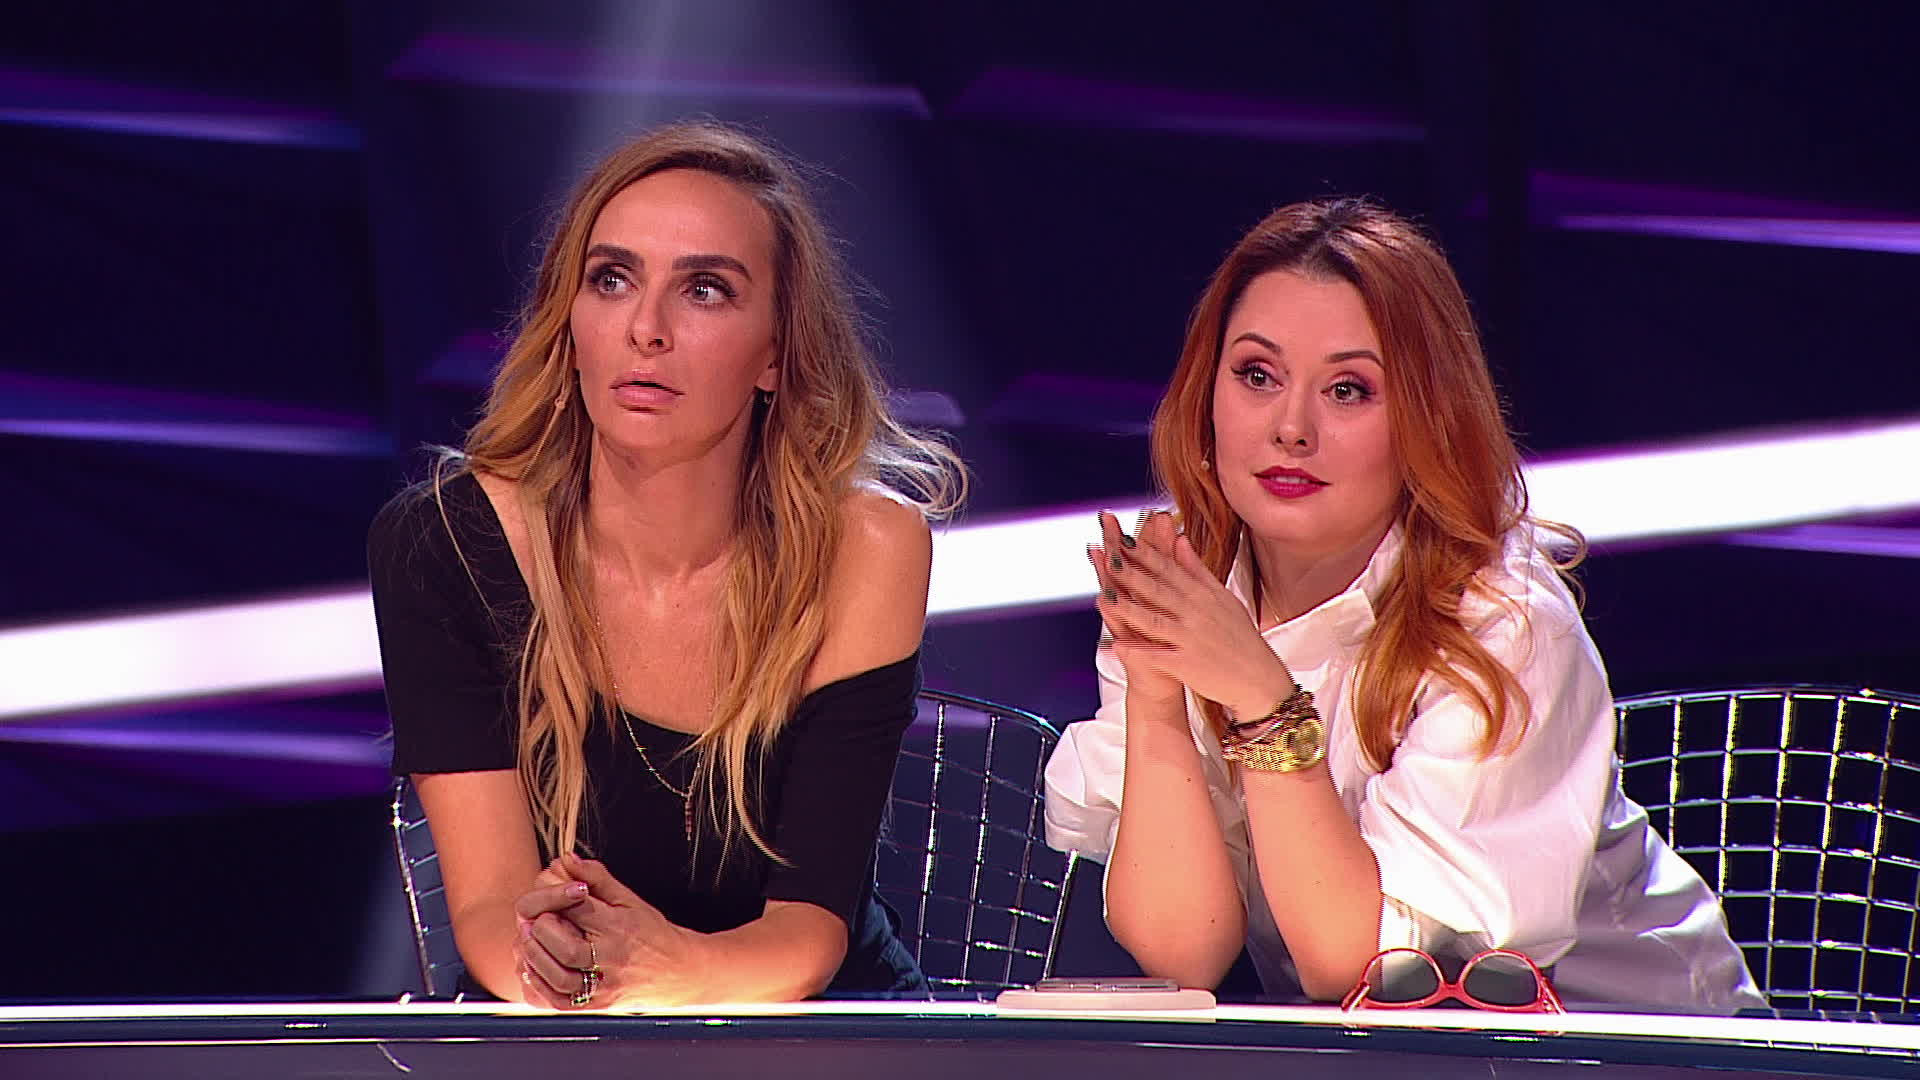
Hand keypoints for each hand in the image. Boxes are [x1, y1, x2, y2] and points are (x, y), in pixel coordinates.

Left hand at [512, 855, 703, 1009]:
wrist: (677, 972)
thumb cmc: (651, 933)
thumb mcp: (629, 899)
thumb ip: (596, 878)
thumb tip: (567, 859)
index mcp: (620, 926)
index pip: (576, 908)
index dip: (554, 896)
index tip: (546, 893)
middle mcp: (612, 957)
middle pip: (565, 945)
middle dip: (541, 929)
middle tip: (532, 919)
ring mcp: (605, 985)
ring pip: (559, 975)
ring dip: (535, 955)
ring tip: (528, 940)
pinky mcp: (597, 1004)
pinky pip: (560, 1000)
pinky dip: (539, 984)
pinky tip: (532, 967)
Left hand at [1094, 510, 1296, 719]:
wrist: (1258, 679)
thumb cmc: (1240, 637)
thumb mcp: (1222, 598)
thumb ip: (1197, 569)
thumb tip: (1180, 539)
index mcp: (1203, 595)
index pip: (1169, 570)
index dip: (1145, 555)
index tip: (1123, 540)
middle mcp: (1196, 613)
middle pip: (1158, 590)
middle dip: (1131, 574)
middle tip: (1109, 557)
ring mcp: (1190, 639)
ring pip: (1153, 620)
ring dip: (1128, 609)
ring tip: (1105, 597)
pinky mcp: (1186, 664)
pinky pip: (1157, 656)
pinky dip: (1137, 651)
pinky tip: (1117, 645)